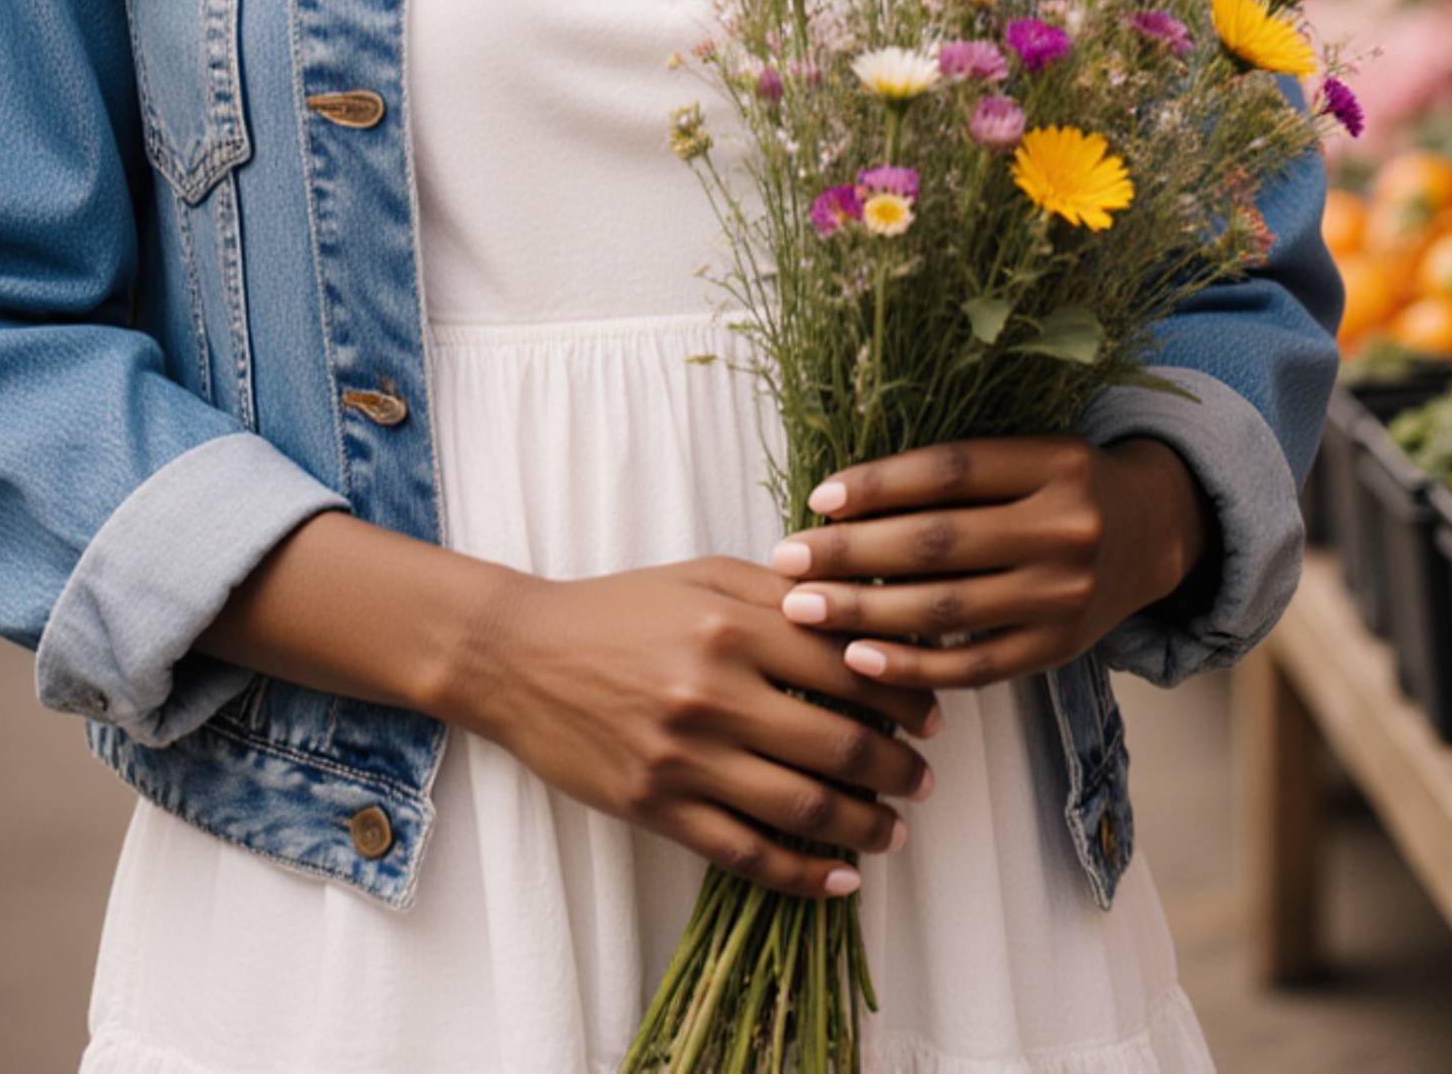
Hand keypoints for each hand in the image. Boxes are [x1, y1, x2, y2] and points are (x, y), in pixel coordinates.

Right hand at [458, 554, 940, 898]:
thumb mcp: (700, 574)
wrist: (520, 657)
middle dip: (898, 768)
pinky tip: (839, 877)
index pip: (848, 667)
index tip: (931, 715)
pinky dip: (802, 874)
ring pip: (801, 807)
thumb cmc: (617, 608)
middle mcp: (713, 692)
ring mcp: (684, 757)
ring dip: (865, 825)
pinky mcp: (656, 807)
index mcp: (731, 626)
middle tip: (925, 778)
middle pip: (839, 745)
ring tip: (895, 829)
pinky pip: (745, 853)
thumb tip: (861, 610)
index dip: (903, 696)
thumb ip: (779, 591)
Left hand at [765, 435, 1213, 692]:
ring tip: (801, 608)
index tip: (816, 500)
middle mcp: (1065, 527)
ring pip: (948, 609)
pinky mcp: (1060, 649)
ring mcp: (1065, 594)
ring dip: (863, 612)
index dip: (879, 484)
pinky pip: (975, 666)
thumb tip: (840, 501)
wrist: (1155, 530)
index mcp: (1053, 461)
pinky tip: (858, 659)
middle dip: (852, 555)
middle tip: (786, 561)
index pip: (950, 470)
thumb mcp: (1027, 452)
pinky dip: (912, 667)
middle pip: (939, 542)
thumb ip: (956, 473)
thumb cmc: (1061, 483)